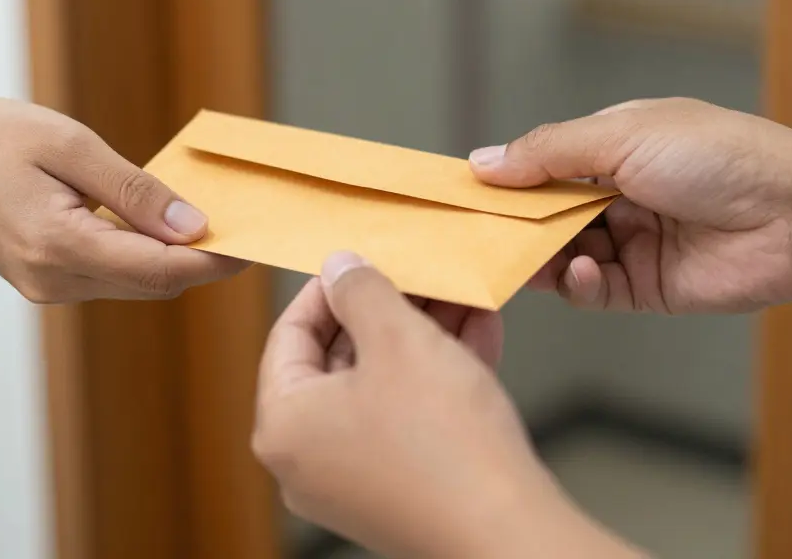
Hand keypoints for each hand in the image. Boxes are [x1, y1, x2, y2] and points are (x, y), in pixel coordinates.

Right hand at [0, 99, 245, 301]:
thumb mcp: (67, 144)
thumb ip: (133, 189)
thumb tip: (192, 224)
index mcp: (59, 247)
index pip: (160, 269)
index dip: (214, 259)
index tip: (254, 242)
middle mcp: (55, 281)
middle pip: (155, 283)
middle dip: (202, 260)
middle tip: (245, 225)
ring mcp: (48, 288)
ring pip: (136, 284)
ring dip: (174, 258)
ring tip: (209, 219)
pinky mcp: (46, 282)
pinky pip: (112, 276)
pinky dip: (142, 255)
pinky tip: (158, 224)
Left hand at [253, 252, 634, 557]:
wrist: (508, 531)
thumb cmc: (445, 443)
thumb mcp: (398, 338)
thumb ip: (360, 291)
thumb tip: (339, 267)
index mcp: (283, 424)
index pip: (288, 334)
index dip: (327, 288)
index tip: (360, 259)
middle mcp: (307, 461)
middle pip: (338, 360)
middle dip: (387, 310)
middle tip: (420, 274)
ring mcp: (352, 482)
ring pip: (380, 386)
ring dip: (421, 336)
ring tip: (460, 297)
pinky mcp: (397, 493)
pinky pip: (407, 419)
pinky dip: (436, 377)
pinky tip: (477, 335)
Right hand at [470, 98, 791, 314]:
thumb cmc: (721, 157)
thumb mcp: (622, 136)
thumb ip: (548, 153)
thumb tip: (484, 161)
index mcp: (614, 147)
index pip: (543, 165)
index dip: (507, 180)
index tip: (466, 194)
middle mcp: (620, 194)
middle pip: (547, 215)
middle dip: (516, 225)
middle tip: (480, 236)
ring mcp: (633, 241)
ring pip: (563, 256)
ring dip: (544, 258)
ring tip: (529, 258)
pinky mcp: (646, 286)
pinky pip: (594, 291)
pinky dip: (580, 285)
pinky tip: (586, 272)